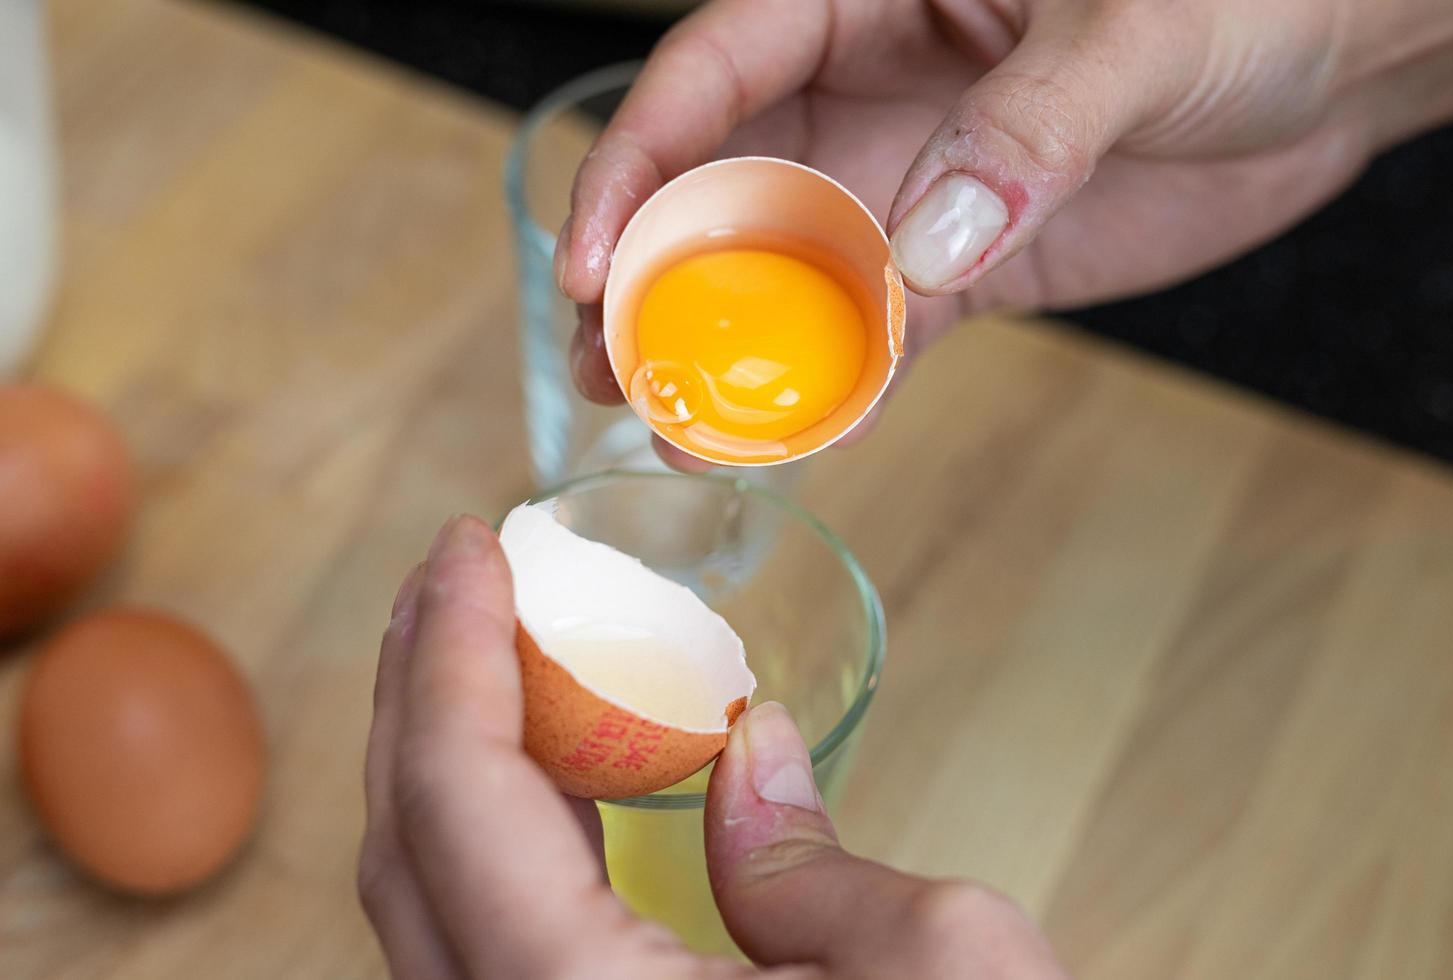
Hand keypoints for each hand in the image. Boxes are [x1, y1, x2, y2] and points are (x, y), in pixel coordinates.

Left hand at [359, 515, 1070, 977]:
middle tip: (454, 582)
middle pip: (406, 853)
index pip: (460, 800)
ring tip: (485, 656)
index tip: (465, 545)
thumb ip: (814, 856)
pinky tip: (547, 791)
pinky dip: (494, 851)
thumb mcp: (947, 971)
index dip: (445, 652)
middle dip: (416, 692)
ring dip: (444, 768)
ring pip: (427, 915)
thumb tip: (745, 753)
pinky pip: (485, 959)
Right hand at [560, 0, 1452, 468]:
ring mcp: (909, 186)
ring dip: (724, 354)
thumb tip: (925, 243)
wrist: (1336, 66)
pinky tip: (791, 440)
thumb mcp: (1135, 28)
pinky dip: (838, 391)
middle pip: (718, 188)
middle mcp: (866, 94)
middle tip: (605, 370)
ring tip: (670, 429)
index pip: (713, 73)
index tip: (593, 261)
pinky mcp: (964, 268)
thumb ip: (1029, 126)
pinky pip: (880, 336)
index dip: (638, 164)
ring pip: (785, 277)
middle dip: (649, 280)